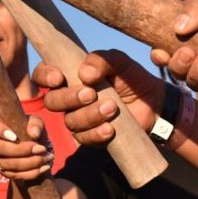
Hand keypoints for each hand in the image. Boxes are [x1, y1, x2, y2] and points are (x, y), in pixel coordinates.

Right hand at [0, 113, 51, 180]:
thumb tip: (34, 133)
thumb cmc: (31, 129)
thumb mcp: (36, 123)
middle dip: (21, 150)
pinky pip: (13, 175)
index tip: (15, 136)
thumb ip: (35, 124)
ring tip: (45, 158)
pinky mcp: (1, 170)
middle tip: (40, 149)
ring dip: (28, 163)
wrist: (34, 147)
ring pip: (6, 163)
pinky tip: (44, 168)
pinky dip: (30, 173)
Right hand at [33, 51, 164, 146]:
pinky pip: (84, 138)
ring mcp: (78, 118)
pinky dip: (96, 133)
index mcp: (69, 75)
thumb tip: (84, 74)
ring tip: (111, 107)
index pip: (42, 75)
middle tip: (91, 94)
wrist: (155, 103)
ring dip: (89, 115)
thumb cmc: (133, 78)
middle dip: (69, 98)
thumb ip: (102, 60)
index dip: (45, 76)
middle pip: (52, 102)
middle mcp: (69, 98)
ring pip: (70, 121)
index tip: (59, 77)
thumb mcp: (120, 62)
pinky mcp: (91, 136)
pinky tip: (110, 129)